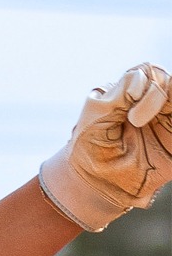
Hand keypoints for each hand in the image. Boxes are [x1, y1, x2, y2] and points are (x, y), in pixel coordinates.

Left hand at [39, 63, 171, 230]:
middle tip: (134, 120)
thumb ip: (118, 95)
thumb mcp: (96, 118)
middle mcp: (151, 104)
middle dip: (156, 94)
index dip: (142, 83)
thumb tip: (140, 77)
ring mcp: (166, 121)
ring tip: (140, 124)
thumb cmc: (91, 148)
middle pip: (168, 81)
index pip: (147, 72)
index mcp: (129, 94)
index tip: (126, 110)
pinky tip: (165, 131)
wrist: (98, 184)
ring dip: (166, 104)